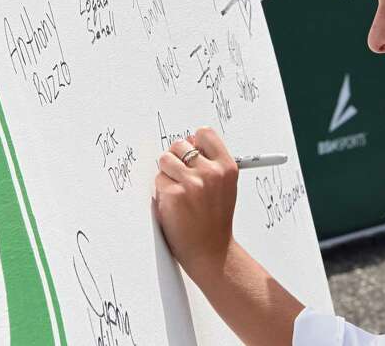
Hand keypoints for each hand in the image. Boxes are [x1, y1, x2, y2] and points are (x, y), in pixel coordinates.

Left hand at [154, 126, 238, 275]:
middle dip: (176, 159)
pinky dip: (161, 191)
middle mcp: (211, 172)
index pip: (203, 133)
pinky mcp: (174, 195)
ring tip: (178, 191)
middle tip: (181, 178)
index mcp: (226, 166)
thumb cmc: (214, 219)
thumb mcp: (224, 186)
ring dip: (166, 174)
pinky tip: (174, 204)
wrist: (210, 251)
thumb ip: (210, 162)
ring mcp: (192, 183)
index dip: (193, 142)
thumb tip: (187, 142)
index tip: (191, 154)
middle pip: (179, 144)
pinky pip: (158, 180)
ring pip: (165, 160)